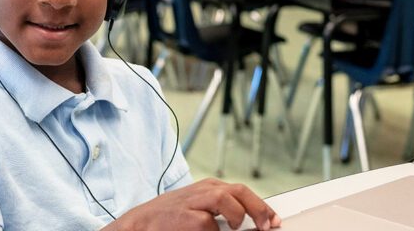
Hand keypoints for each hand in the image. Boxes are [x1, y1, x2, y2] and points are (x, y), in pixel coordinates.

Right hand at [106, 178, 280, 230]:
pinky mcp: (188, 218)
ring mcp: (194, 202)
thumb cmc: (168, 218)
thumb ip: (219, 210)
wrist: (139, 224)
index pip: (241, 191)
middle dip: (259, 208)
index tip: (274, 220)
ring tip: (235, 227)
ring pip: (227, 200)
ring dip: (237, 216)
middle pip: (239, 191)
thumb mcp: (196, 207)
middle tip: (269, 225)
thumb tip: (248, 221)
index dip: (261, 206)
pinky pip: (209, 225)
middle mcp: (203, 191)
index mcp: (208, 188)